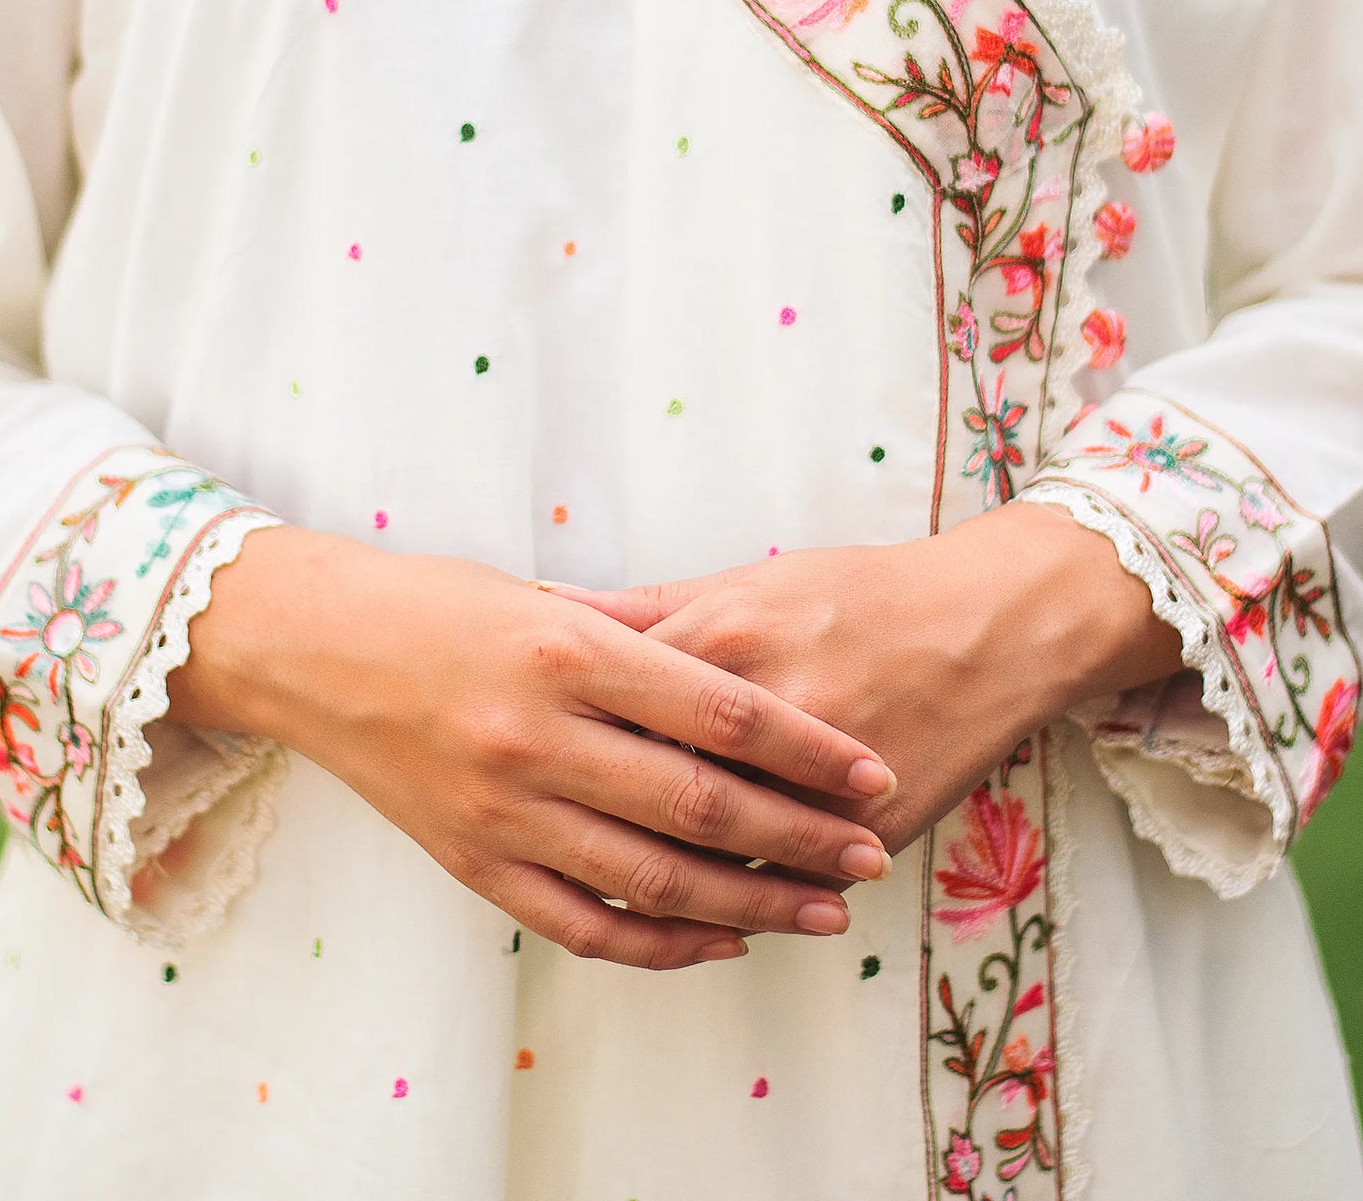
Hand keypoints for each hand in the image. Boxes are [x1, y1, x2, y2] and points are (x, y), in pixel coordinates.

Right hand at [156, 526, 897, 968]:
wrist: (315, 650)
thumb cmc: (441, 605)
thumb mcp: (545, 595)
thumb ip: (643, 637)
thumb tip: (755, 677)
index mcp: (568, 649)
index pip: (720, 713)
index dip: (809, 748)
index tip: (874, 772)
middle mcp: (538, 735)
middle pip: (703, 803)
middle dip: (803, 834)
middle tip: (872, 851)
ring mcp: (503, 810)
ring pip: (655, 878)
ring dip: (755, 902)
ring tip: (826, 908)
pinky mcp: (474, 865)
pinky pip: (585, 925)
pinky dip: (663, 942)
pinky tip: (722, 939)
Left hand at [545, 502, 1183, 859]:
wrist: (990, 625)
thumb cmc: (858, 592)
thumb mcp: (749, 578)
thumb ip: (647, 608)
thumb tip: (546, 605)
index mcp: (725, 637)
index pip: (610, 699)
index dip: (555, 729)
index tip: (507, 746)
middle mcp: (766, 709)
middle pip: (647, 784)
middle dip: (584, 814)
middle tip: (529, 831)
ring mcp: (819, 780)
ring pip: (710, 855)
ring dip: (647, 882)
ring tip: (596, 885)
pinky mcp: (866, 831)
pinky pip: (778, 887)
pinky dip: (730, 907)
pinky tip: (688, 919)